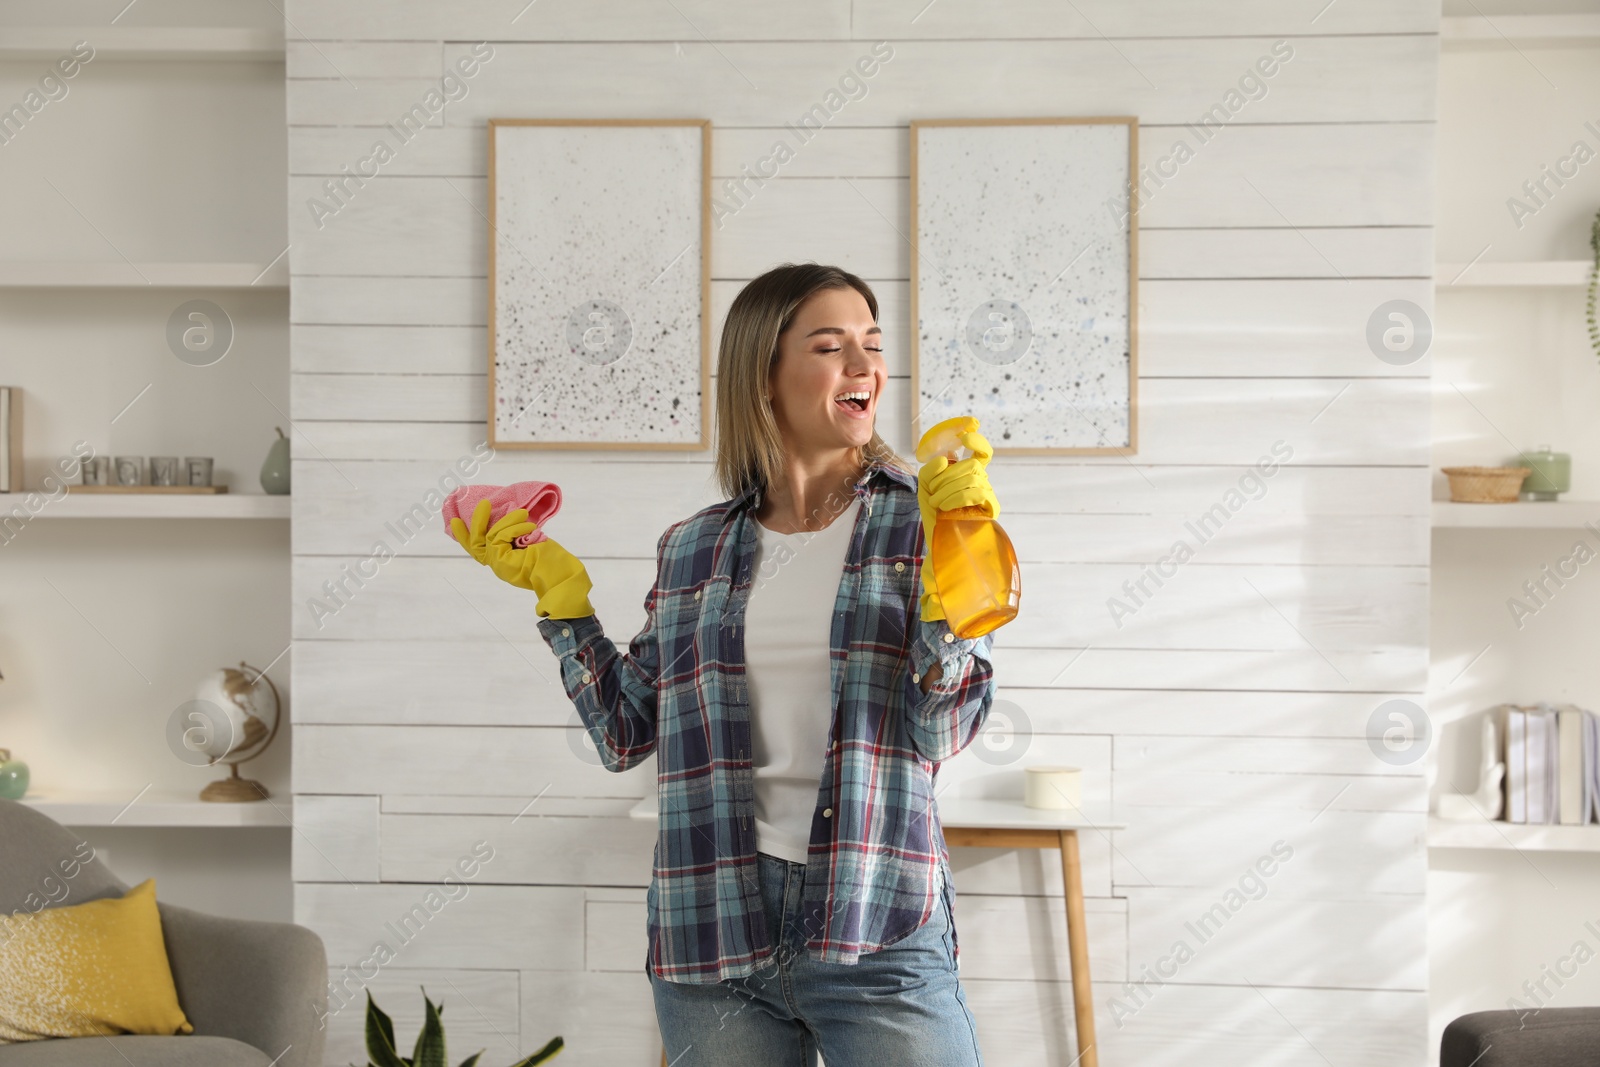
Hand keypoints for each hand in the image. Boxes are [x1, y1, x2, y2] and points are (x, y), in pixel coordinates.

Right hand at [450, 498, 594, 618]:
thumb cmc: (550, 559)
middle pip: (475, 544)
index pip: (479, 549)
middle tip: (483, 503)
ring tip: (524, 514)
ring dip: (508, 521)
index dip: (465, 536)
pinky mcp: (500, 561)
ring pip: (490, 535)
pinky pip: (499, 536)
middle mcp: (498, 564)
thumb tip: (511, 516)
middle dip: (476, 522)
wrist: (560, 575)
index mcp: (504, 560)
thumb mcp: (529, 542)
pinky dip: (514, 527)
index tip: (455, 522)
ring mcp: (498, 564)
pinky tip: (529, 527)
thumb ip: (515, 535)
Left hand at [916, 427, 998, 620]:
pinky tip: (947, 506)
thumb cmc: (935, 518)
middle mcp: (980, 481)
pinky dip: (959, 496)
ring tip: (939, 504)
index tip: (967, 431)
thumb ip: (931, 470)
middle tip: (934, 495)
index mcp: (967, 474)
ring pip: (971, 476)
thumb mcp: (926, 490)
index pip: (980, 450)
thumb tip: (948, 458)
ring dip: (948, 489)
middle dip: (946, 476)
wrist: (942, 547)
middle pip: (969, 464)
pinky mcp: (991, 509)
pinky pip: (979, 492)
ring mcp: (987, 495)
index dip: (976, 438)